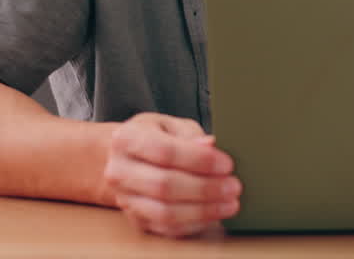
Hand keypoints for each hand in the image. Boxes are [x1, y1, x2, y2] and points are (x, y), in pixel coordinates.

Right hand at [101, 113, 241, 236]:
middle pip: (164, 185)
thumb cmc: (155, 137)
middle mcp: (119, 171)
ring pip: (165, 212)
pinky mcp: (136, 220)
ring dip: (203, 210)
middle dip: (205, 188)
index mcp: (126, 139)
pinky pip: (167, 228)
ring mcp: (126, 199)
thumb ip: (191, 135)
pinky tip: (215, 213)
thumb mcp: (172, 125)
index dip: (199, 160)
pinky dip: (195, 223)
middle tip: (234, 186)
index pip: (165, 152)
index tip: (227, 164)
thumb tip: (210, 146)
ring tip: (230, 203)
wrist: (129, 159)